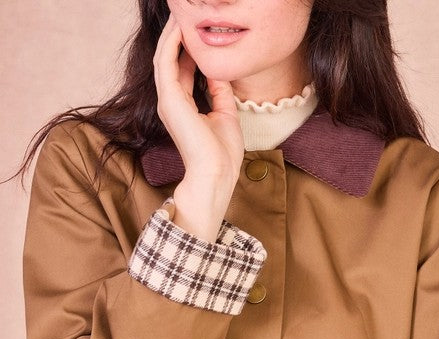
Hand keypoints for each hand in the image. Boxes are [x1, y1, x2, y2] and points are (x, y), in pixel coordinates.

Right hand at [153, 14, 243, 187]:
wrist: (216, 174)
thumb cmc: (221, 154)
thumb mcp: (226, 114)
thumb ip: (220, 91)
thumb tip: (219, 70)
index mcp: (183, 106)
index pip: (183, 68)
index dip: (190, 46)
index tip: (200, 28)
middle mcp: (171, 101)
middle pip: (170, 58)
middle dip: (177, 33)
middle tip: (186, 12)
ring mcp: (167, 100)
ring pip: (164, 56)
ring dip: (172, 33)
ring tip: (181, 13)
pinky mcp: (169, 100)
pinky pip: (166, 62)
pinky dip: (173, 43)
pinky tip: (181, 27)